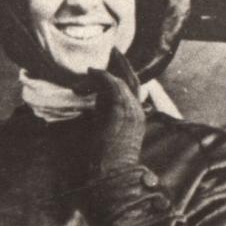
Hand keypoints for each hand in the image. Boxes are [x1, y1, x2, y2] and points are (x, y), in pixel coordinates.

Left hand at [85, 49, 144, 175]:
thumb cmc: (106, 161)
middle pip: (134, 81)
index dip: (124, 77)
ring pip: (119, 81)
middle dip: (123, 65)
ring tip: (88, 72)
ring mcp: (131, 109)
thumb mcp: (107, 135)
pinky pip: (111, 83)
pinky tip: (88, 74)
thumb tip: (96, 101)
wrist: (112, 174)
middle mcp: (138, 112)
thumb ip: (105, 117)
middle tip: (114, 51)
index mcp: (137, 119)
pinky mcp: (120, 107)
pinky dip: (99, 76)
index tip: (113, 68)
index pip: (134, 92)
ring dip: (101, 76)